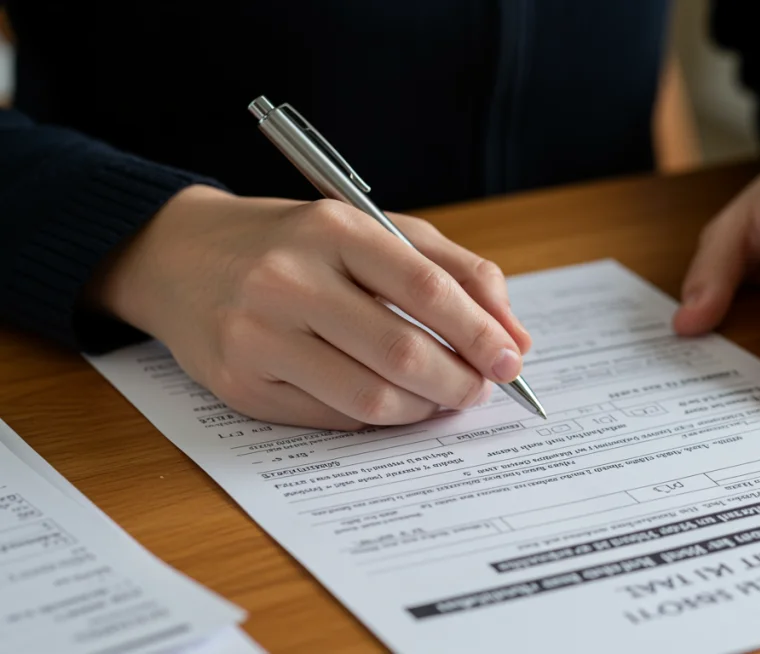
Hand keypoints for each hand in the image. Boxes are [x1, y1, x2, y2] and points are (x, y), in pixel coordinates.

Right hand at [91, 186, 531, 429]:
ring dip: (423, 408)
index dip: (479, 331)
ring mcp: (257, 336)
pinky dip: (378, 419)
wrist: (180, 256)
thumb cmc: (298, 244)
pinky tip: (391, 402)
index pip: (425, 287)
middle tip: (480, 388)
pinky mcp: (239, 384)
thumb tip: (516, 339)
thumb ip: (455, 272)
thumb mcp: (375, 231)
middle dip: (459, 381)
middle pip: (401, 352)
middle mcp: (288, 280)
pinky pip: (332, 419)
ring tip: (440, 397)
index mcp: (331, 230)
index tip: (511, 360)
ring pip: (369, 398)